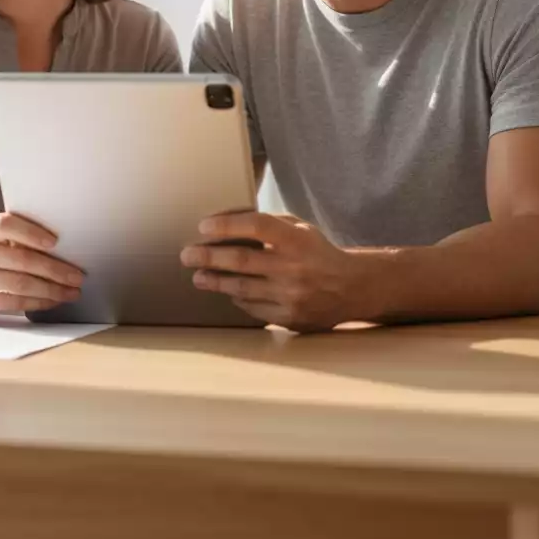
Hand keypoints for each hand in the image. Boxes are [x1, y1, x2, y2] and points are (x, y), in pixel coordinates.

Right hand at [0, 213, 84, 320]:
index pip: (5, 224)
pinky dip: (38, 302)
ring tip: (72, 291)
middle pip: (19, 259)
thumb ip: (15, 239)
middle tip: (78, 275)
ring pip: (20, 283)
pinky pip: (14, 302)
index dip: (31, 232)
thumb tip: (63, 246)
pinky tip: (53, 301)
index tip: (56, 241)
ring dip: (51, 289)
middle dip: (54, 268)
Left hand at [180, 213, 357, 331]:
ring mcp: (290, 296)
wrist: (352, 288)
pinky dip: (236, 298)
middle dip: (208, 256)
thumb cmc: (318, 252)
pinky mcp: (289, 317)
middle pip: (241, 260)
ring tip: (198, 276)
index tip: (203, 226)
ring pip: (241, 288)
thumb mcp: (300, 229)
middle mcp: (293, 268)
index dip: (227, 225)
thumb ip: (269, 224)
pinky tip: (226, 291)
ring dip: (215, 281)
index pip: (256, 226)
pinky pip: (252, 308)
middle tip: (187, 254)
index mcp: (297, 240)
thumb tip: (226, 221)